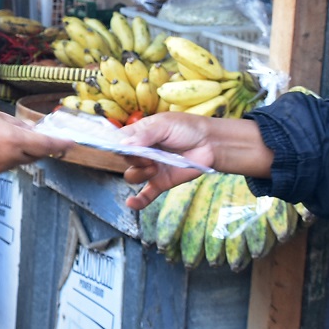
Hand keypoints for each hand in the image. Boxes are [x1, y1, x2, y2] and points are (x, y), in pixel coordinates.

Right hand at [0, 106, 72, 179]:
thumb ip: (14, 123)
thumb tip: (28, 129)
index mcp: (14, 140)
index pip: (47, 145)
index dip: (62, 145)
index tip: (72, 144)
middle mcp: (10, 158)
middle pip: (35, 154)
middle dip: (38, 144)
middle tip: (35, 131)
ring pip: (20, 159)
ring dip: (20, 149)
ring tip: (2, 133)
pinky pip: (5, 163)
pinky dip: (6, 154)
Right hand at [117, 112, 269, 208]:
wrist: (210, 144)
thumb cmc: (187, 128)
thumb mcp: (164, 125)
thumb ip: (145, 135)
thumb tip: (123, 144)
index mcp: (140, 136)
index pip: (120, 142)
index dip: (118, 146)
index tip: (122, 148)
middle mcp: (143, 153)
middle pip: (125, 160)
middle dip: (133, 160)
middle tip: (148, 157)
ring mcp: (151, 169)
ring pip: (133, 176)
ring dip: (139, 174)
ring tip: (154, 168)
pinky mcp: (161, 183)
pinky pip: (146, 195)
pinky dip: (138, 201)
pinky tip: (131, 203)